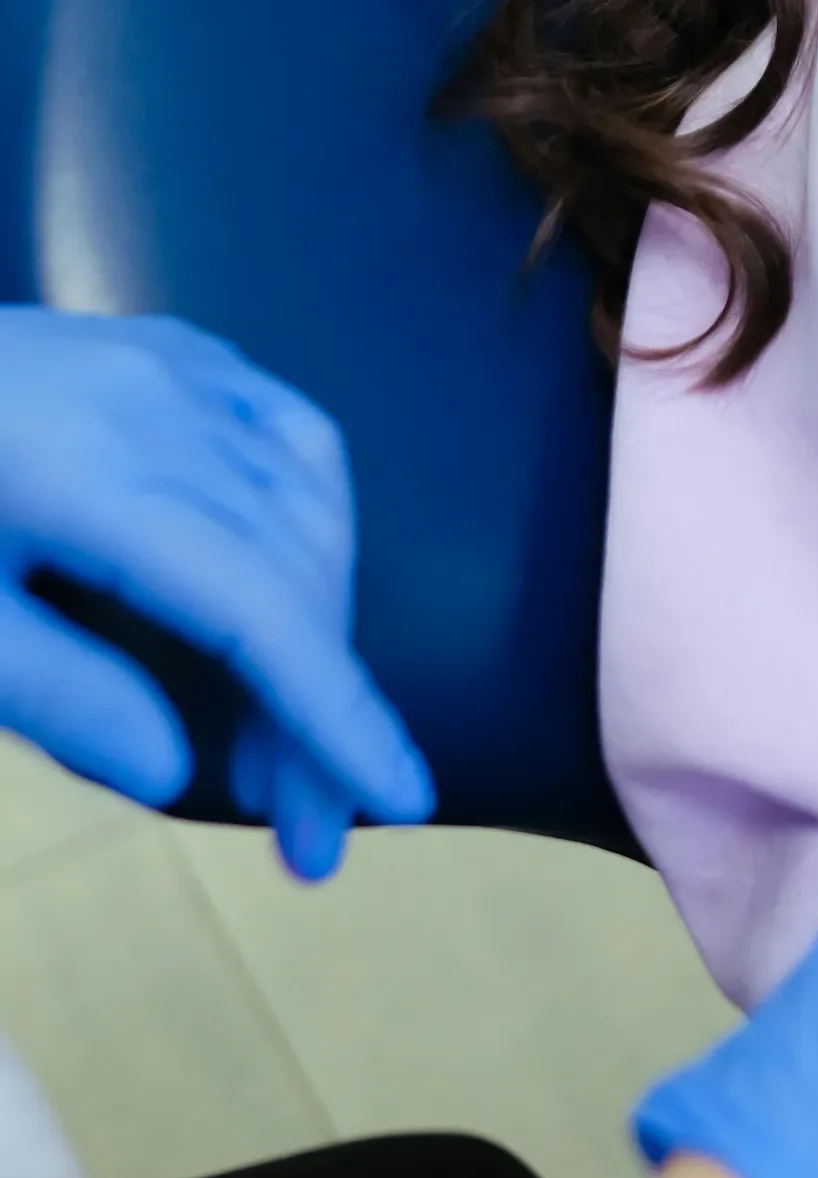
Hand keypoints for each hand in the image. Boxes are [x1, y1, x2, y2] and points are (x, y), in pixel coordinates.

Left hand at [0, 306, 432, 875]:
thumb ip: (58, 691)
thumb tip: (180, 770)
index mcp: (95, 476)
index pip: (261, 609)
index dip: (338, 712)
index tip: (399, 805)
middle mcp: (159, 405)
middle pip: (294, 568)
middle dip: (317, 704)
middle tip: (303, 828)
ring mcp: (171, 364)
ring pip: (307, 499)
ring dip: (320, 618)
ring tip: (286, 729)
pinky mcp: (166, 348)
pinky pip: (284, 427)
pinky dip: (312, 515)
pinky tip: (292, 577)